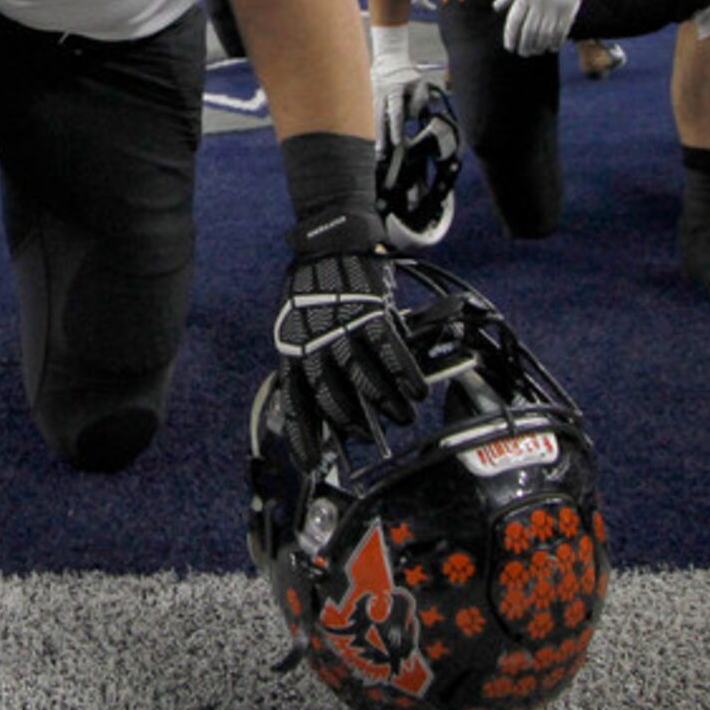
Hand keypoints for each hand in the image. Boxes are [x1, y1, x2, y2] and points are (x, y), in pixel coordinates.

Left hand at [273, 242, 427, 468]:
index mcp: (292, 351)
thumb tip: (324, 408)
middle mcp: (315, 344)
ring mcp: (344, 329)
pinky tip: (417, 391)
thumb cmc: (314, 292)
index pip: (295, 404)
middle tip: (371, 435)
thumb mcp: (298, 328)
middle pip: (335, 399)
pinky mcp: (371, 314)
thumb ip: (309, 363)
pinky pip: (392, 355)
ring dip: (388, 405)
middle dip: (355, 425)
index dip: (302, 438)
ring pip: (367, 381)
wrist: (330, 243)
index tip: (308, 466)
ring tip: (403, 416)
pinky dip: (406, 377)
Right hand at [369, 25, 433, 145]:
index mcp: (394, 89)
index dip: (396, 128)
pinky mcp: (372, 99)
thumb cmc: (406, 72)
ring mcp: (374, 97)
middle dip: (380, 136)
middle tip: (380, 152)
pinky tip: (375, 139)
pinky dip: (375, 127)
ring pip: (375, 119)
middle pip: (380, 119)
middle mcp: (381, 94)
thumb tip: (412, 117)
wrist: (388, 58)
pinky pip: (375, 116)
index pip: (396, 112)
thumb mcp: (419, 82)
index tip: (397, 141)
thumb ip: (419, 100)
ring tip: (377, 150)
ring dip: (376, 134)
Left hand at [494, 0, 633, 56]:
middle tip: (523, 53)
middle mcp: (540, 2)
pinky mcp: (568, 10)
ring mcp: (555, 7)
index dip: (511, 37)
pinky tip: (551, 48)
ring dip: (539, 47)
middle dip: (525, 46)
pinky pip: (561, 32)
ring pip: (545, 34)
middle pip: (530, 31)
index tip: (510, 47)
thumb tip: (495, 8)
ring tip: (535, 51)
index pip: (515, 21)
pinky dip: (555, 43)